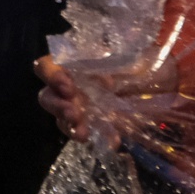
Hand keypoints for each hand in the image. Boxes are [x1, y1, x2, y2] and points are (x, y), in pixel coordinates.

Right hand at [35, 54, 175, 146]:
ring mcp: (75, 107)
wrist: (149, 80)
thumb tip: (107, 79)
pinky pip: (85, 132)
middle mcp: (66, 86)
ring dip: (71, 126)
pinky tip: (113, 140)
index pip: (45, 66)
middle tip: (73, 113)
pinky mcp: (88, 123)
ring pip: (61, 119)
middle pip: (47, 97)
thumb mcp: (122, 53)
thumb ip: (111, 59)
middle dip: (58, 106)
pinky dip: (99, 136)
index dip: (51, 76)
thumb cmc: (130, 60)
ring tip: (83, 133)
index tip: (68, 86)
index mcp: (70, 63)